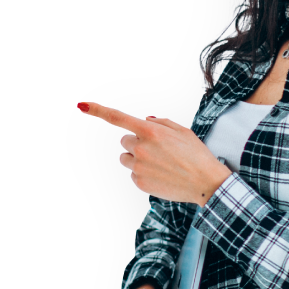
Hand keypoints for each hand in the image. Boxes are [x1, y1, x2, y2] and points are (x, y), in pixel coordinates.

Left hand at [77, 101, 231, 205]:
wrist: (205, 182)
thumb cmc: (196, 154)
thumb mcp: (183, 131)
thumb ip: (160, 122)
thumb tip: (143, 121)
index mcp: (151, 131)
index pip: (118, 117)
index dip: (98, 110)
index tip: (82, 106)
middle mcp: (140, 147)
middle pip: (124, 141)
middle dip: (136, 143)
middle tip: (157, 150)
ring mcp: (138, 166)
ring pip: (125, 158)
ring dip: (137, 158)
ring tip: (160, 164)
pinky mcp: (139, 182)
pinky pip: (133, 174)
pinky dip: (143, 174)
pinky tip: (161, 175)